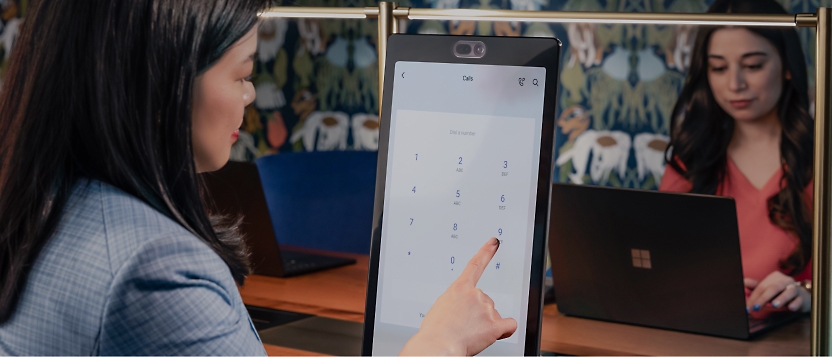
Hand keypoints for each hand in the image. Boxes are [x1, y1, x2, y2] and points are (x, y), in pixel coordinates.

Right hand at [400, 238, 516, 355]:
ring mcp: (486, 308)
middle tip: (463, 327)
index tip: (494, 242)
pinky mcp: (495, 324)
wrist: (437, 346)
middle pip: (484, 302)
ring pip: (493, 316)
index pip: (475, 265)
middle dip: (477, 315)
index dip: (486, 252)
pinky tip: (494, 335)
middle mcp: (476, 294)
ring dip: (484, 326)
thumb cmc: (435, 332)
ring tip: (468, 335)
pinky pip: (509, 325)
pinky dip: (504, 331)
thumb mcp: (440, 308)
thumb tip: (464, 312)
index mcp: (459, 288)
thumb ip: (456, 303)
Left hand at [745, 271, 809, 312]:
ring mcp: (796, 288)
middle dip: (763, 298)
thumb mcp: (768, 289)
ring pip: (789, 291)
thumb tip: (743, 282)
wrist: (802, 296)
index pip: (762, 287)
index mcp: (775, 277)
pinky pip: (800, 300)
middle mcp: (785, 281)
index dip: (754, 297)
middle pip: (773, 288)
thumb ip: (756, 286)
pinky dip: (796, 304)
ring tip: (774, 305)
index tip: (748, 308)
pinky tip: (791, 308)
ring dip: (781, 298)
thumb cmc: (781, 293)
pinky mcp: (803, 297)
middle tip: (756, 307)